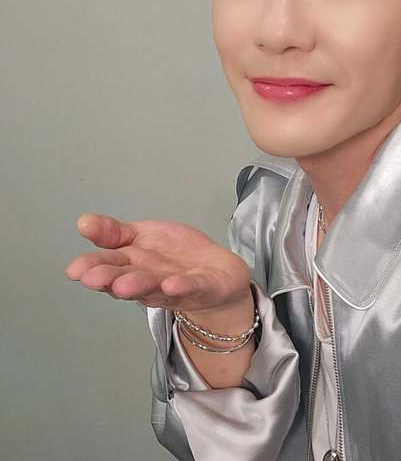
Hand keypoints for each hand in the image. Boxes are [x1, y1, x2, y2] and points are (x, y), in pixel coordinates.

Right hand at [65, 213, 251, 314]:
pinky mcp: (201, 288)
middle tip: (92, 278)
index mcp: (132, 265)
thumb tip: (83, 222)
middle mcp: (149, 281)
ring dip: (140, 285)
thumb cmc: (174, 257)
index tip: (75, 269)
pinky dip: (182, 286)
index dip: (93, 267)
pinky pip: (191, 287)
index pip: (109, 265)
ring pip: (154, 287)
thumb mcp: (142, 237)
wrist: (216, 274)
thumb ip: (114, 232)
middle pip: (127, 280)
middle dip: (110, 279)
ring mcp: (174, 287)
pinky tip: (172, 284)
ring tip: (124, 284)